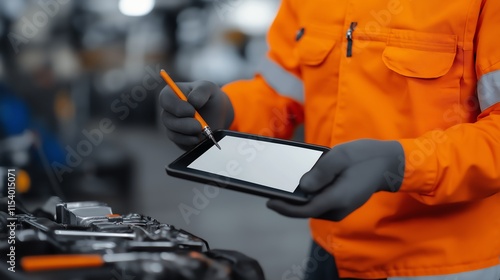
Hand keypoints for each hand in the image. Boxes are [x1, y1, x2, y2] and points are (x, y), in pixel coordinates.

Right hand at [159, 81, 233, 149]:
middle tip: (199, 126)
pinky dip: (188, 141)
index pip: (165, 98)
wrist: (218, 115)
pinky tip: (197, 138)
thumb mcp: (209, 88)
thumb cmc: (209, 98)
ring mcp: (172, 124)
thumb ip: (201, 91)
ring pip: (171, 131)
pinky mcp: (178, 137)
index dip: (176, 106)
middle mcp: (169, 110)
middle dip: (184, 124)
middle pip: (166, 118)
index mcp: (173, 93)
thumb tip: (192, 101)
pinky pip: (178, 141)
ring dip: (187, 132)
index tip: (192, 111)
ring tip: (201, 130)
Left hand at [267, 139, 404, 220]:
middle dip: (289, 201)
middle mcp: (338, 209)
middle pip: (306, 209)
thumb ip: (321, 171)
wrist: (387, 164)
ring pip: (312, 207)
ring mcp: (340, 209)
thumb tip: (303, 185)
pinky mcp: (339, 205)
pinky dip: (310, 194)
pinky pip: (319, 203)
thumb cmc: (364, 157)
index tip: (269, 201)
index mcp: (338, 199)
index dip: (285, 207)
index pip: (305, 209)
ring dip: (299, 197)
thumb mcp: (341, 156)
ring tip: (286, 181)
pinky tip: (305, 180)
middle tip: (273, 186)